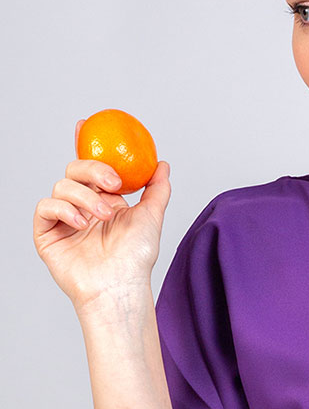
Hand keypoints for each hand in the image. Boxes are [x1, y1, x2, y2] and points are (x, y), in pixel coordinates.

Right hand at [33, 118, 170, 312]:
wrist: (120, 285)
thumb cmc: (136, 258)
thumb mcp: (152, 216)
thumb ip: (157, 189)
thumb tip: (162, 164)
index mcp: (104, 199)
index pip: (91, 166)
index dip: (84, 142)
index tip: (86, 123)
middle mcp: (82, 206)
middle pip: (75, 169)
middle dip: (94, 169)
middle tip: (115, 184)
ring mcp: (64, 220)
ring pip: (62, 185)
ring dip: (86, 196)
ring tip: (105, 216)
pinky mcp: (47, 234)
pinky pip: (46, 206)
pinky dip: (64, 208)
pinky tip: (82, 222)